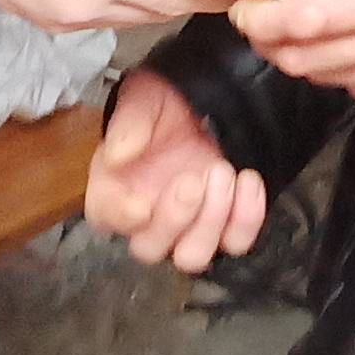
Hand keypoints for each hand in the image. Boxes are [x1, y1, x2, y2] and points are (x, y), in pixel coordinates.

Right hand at [88, 68, 264, 270]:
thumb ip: (129, 122)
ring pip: (193, 256)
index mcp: (112, 189)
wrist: (199, 106)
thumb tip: (118, 154)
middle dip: (175, 218)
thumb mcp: (142, 98)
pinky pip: (236, 242)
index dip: (123, 217)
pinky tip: (248, 181)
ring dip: (211, 221)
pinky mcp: (223, 227)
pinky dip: (246, 218)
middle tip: (194, 178)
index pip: (106, 217)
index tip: (142, 204)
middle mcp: (145, 220)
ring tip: (223, 172)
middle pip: (150, 248)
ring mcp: (186, 229)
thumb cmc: (160, 106)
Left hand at [230, 0, 354, 116]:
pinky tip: (338, 52)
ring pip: (327, 79)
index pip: (308, 21)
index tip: (242, 9)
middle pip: (305, 58)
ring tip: (287, 34)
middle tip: (255, 21)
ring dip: (299, 59)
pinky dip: (336, 74)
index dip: (266, 20)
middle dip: (271, 42)